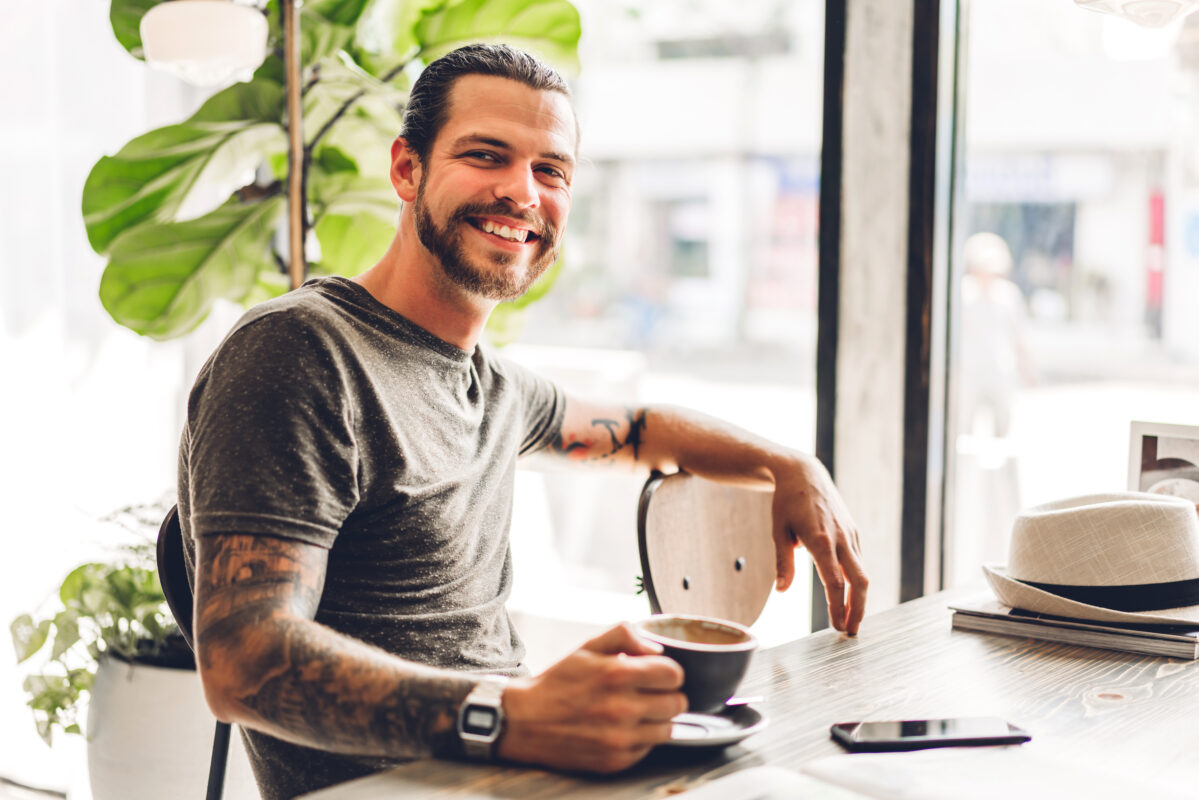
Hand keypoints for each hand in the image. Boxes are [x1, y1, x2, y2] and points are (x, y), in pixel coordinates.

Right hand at [498, 624, 684, 772]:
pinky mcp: (616, 761)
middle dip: (666, 694)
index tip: (657, 674)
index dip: (668, 672)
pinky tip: (622, 728)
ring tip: (636, 711)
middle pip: (678, 703)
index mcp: (617, 674)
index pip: (674, 675)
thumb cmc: (559, 682)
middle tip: (648, 692)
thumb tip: (657, 649)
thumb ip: (625, 635)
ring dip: (658, 719)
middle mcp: (622, 709)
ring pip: (669, 729)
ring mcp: (620, 739)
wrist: (525, 721)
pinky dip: (641, 738)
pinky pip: (649, 748)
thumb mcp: (587, 647)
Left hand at [771, 454, 867, 634]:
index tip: (837, 627)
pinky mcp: (853, 531)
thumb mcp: (778, 531)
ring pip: (862, 572)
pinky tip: (849, 594)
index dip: (837, 607)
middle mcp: (841, 538)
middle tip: (851, 632)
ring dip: (858, 598)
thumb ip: (783, 562)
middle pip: (859, 581)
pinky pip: (858, 560)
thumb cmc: (786, 502)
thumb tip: (782, 590)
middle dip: (858, 609)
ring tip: (850, 618)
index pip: (834, 582)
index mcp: (820, 540)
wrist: (803, 472)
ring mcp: (850, 534)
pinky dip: (856, 581)